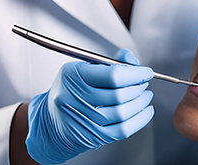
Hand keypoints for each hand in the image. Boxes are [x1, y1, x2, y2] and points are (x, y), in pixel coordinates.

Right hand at [25, 49, 153, 163]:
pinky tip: (146, 111)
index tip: (146, 71)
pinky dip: (140, 120)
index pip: (112, 75)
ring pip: (122, 113)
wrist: (51, 120)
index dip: (135, 73)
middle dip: (139, 87)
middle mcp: (74, 98)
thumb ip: (110, 60)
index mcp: (72, 76)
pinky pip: (122, 130)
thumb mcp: (83, 67)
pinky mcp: (91, 136)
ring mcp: (82, 119)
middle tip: (144, 82)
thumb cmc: (71, 90)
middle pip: (119, 95)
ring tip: (145, 95)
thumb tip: (133, 61)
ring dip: (141, 102)